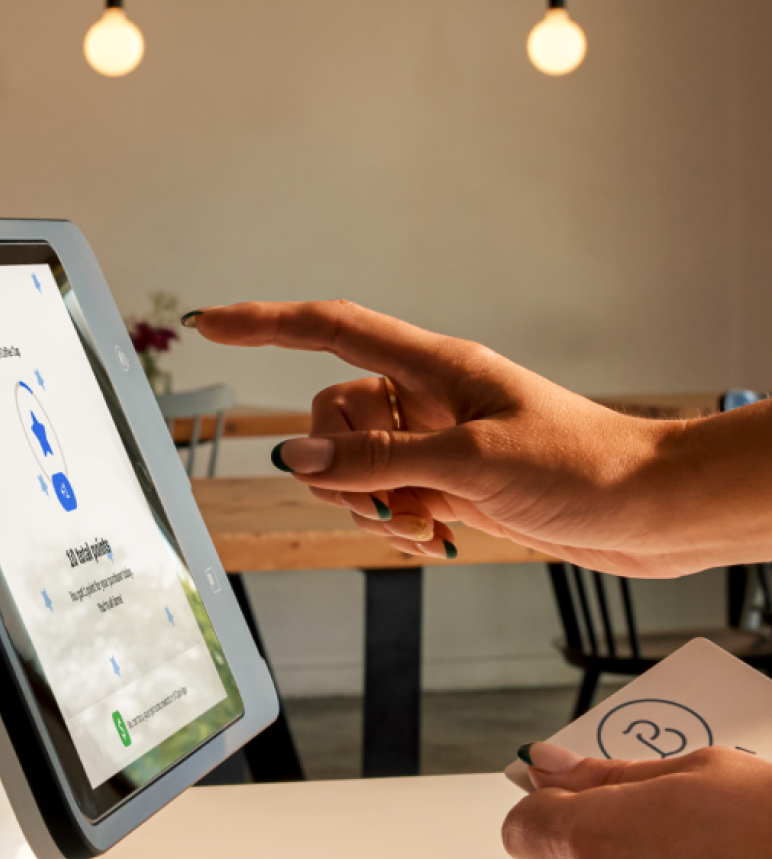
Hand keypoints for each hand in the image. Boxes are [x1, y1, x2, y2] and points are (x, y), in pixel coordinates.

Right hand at [187, 300, 719, 574]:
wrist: (649, 512)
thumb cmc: (585, 466)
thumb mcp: (472, 462)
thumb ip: (378, 459)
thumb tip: (298, 455)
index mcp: (434, 367)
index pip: (330, 331)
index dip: (264, 323)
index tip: (210, 320)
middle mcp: (424, 399)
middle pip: (329, 418)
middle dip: (339, 469)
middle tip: (390, 501)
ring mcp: (431, 443)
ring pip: (350, 468)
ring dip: (369, 507)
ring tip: (425, 524)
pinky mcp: (443, 484)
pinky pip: (381, 501)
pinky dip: (393, 526)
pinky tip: (434, 537)